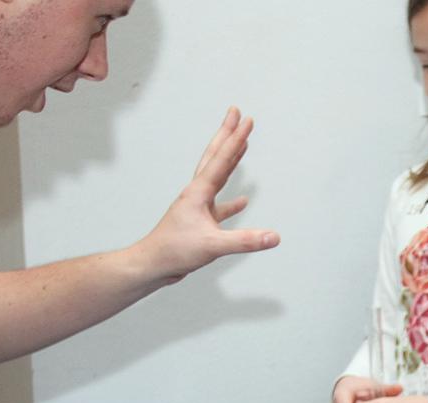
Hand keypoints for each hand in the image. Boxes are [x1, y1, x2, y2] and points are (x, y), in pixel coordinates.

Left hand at [135, 108, 279, 286]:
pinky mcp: (200, 222)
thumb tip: (274, 237)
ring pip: (217, 176)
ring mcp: (198, 207)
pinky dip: (232, 202)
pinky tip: (243, 200)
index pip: (222, 160)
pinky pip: (221, 206)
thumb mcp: (213, 246)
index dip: (236, 139)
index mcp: (199, 193)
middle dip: (227, 135)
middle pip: (215, 157)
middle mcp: (197, 194)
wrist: (154, 264)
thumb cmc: (175, 251)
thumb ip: (245, 241)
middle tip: (236, 114)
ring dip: (230, 159)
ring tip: (242, 145)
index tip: (247, 121)